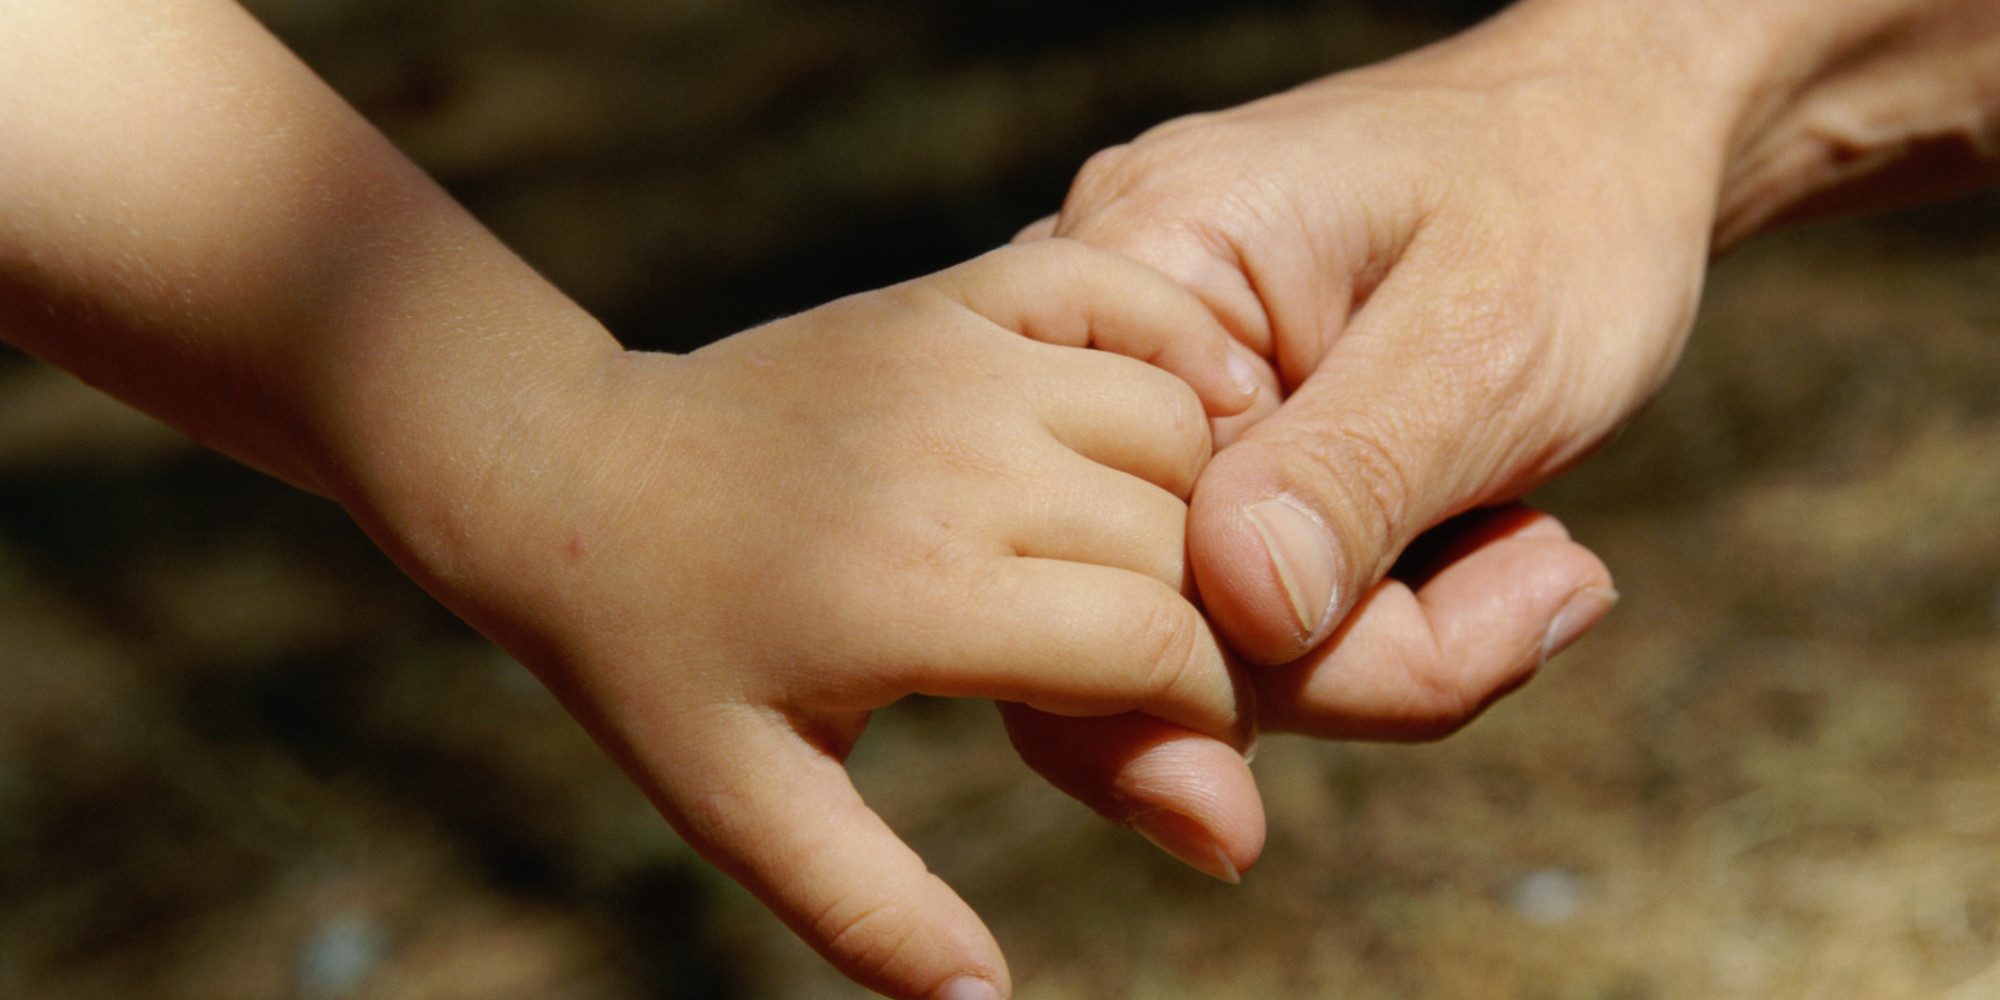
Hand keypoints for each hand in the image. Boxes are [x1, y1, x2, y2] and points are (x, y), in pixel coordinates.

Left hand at [425, 241, 1258, 999]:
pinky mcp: (946, 298)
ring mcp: (953, 361)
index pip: (1159, 646)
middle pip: (1183, 544)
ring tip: (1157, 566)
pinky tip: (1183, 412)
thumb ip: (873, 914)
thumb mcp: (747, 809)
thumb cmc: (659, 662)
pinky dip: (1179, 344)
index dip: (1203, 715)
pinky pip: (1117, 295)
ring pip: (1178, 423)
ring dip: (1201, 500)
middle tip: (1168, 672)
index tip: (1177, 747)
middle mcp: (953, 461)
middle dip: (1208, 625)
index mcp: (915, 596)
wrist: (569, 476)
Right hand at [1000, 1, 1748, 848]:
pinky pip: (1231, 603)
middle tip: (1548, 581)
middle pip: (1143, 601)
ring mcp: (1131, 397)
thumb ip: (1355, 471)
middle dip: (1353, 651)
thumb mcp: (1486, 335)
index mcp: (1139, 254)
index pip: (1118, 529)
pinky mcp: (1186, 452)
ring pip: (1196, 627)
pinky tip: (1480, 549)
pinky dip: (1364, 620)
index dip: (1286, 641)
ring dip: (1380, 639)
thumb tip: (1237, 607)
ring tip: (1538, 559)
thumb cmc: (1563, 203)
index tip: (1502, 595)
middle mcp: (1091, 331)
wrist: (1603, 141)